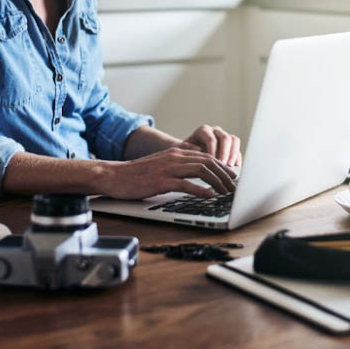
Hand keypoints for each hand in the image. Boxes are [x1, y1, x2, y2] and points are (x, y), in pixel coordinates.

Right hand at [99, 147, 237, 199]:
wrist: (114, 175)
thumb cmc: (137, 174)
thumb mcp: (162, 165)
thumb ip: (179, 166)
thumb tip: (197, 173)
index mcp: (176, 153)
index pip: (206, 157)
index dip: (222, 167)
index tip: (232, 177)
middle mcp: (175, 157)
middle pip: (208, 162)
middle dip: (225, 175)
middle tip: (235, 186)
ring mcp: (168, 168)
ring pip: (201, 171)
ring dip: (217, 182)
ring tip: (227, 192)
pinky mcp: (161, 181)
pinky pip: (185, 184)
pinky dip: (200, 190)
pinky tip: (209, 196)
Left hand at [183, 124, 241, 167]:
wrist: (188, 153)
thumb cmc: (184, 152)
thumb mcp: (182, 150)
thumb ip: (187, 148)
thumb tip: (199, 150)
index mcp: (203, 130)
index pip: (211, 138)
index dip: (213, 150)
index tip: (213, 162)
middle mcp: (215, 131)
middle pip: (225, 137)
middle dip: (225, 152)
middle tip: (224, 164)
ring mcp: (224, 137)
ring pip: (234, 140)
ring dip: (233, 153)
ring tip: (231, 166)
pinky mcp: (230, 145)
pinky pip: (237, 148)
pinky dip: (237, 157)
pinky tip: (236, 167)